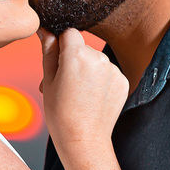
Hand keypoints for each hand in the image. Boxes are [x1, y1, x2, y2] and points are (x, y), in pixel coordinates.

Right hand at [39, 28, 127, 152]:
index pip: (69, 33)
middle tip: (65, 84)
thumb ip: (48, 51)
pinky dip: (101, 81)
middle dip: (74, 59)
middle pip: (83, 48)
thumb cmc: (60, 114)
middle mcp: (98, 58)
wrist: (84, 139)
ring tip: (79, 94)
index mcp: (76, 55)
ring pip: (96, 60)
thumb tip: (45, 30)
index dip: (61, 45)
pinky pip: (108, 73)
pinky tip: (93, 98)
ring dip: (88, 70)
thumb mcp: (48, 81)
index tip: (57, 62)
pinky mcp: (123, 81)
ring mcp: (113, 70)